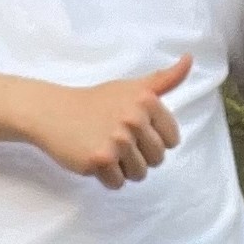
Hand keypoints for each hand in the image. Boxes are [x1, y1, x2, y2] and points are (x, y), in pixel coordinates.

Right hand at [25, 58, 189, 186]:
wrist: (53, 112)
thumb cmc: (96, 101)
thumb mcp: (132, 87)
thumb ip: (164, 79)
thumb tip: (190, 59)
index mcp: (147, 100)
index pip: (172, 140)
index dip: (154, 139)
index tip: (134, 129)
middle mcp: (134, 119)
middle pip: (157, 159)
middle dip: (139, 155)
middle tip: (116, 139)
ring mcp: (116, 140)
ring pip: (139, 174)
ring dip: (123, 168)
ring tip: (106, 148)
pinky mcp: (99, 159)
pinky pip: (117, 183)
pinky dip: (106, 177)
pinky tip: (93, 157)